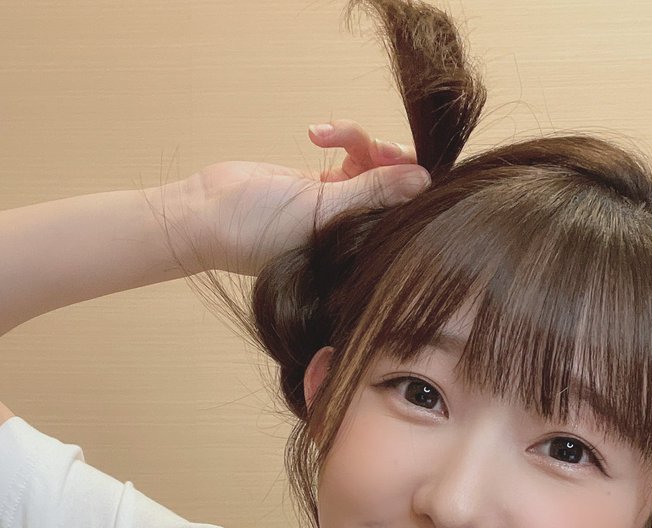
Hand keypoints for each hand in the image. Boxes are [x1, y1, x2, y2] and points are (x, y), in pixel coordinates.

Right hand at [182, 120, 429, 275]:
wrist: (208, 216)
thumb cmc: (259, 230)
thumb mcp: (322, 209)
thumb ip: (372, 192)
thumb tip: (422, 179)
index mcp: (361, 250)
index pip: (406, 216)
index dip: (412, 184)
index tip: (400, 161)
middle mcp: (355, 231)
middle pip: (396, 186)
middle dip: (388, 157)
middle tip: (373, 146)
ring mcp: (340, 208)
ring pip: (373, 164)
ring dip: (358, 139)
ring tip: (327, 133)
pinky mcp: (323, 186)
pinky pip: (351, 155)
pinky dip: (341, 137)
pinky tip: (316, 134)